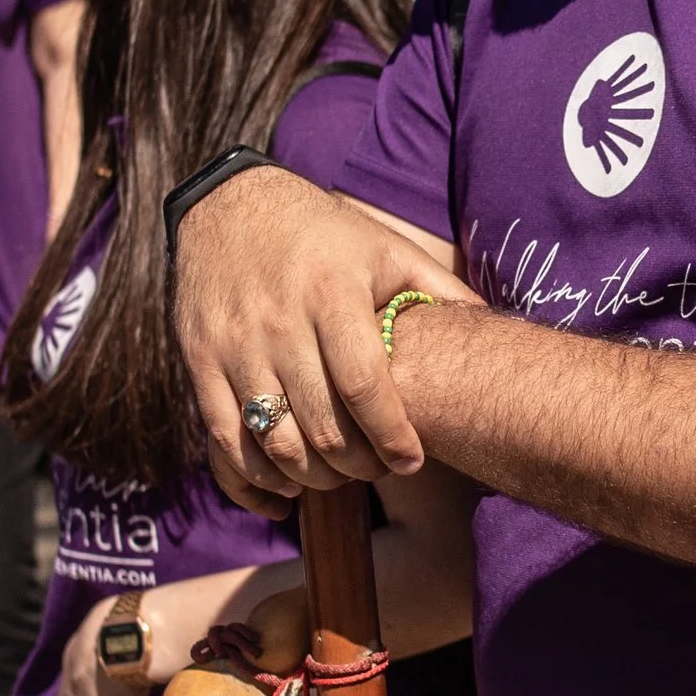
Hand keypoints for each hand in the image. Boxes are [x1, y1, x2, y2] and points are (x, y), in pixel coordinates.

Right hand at [174, 169, 472, 504]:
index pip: (364, 386)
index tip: (411, 461)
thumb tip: (497, 330)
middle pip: (322, 425)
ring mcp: (233, 344)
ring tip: (338, 477)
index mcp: (331, 291)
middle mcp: (278, 320)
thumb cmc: (324, 235)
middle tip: (377, 470)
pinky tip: (283, 488)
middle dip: (358, 465)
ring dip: (311, 477)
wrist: (228, 207)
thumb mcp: (385, 249)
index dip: (391, 436)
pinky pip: (223, 440)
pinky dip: (254, 479)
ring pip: (273, 441)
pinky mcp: (198, 361)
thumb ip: (438, 291)